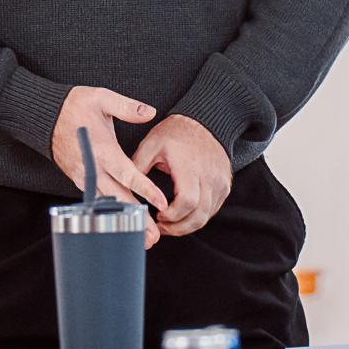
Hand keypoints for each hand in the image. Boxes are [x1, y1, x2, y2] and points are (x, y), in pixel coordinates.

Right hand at [51, 87, 168, 227]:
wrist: (43, 115)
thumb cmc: (73, 105)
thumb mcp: (101, 97)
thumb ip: (126, 106)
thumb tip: (149, 112)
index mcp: (101, 149)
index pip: (126, 174)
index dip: (144, 189)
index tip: (160, 202)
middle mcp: (91, 167)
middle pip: (117, 198)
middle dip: (136, 218)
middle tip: (153, 237)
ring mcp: (83, 176)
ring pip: (106, 204)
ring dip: (123, 221)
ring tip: (142, 237)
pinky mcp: (77, 178)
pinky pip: (95, 199)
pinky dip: (109, 212)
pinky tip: (121, 222)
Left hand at [131, 115, 232, 238]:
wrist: (204, 120)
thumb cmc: (177, 132)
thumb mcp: (151, 144)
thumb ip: (137, 166)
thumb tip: (123, 186)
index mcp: (190, 167)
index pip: (187, 201)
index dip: (172, 215)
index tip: (158, 216)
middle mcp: (209, 176)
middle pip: (198, 215)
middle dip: (179, 227)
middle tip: (162, 227)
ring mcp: (220, 182)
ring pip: (207, 216)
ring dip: (188, 225)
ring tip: (170, 224)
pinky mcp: (224, 185)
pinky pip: (213, 209)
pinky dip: (199, 217)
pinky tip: (184, 215)